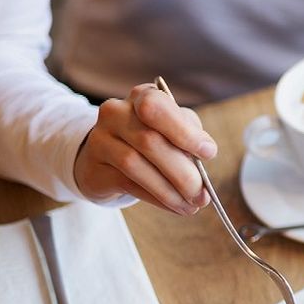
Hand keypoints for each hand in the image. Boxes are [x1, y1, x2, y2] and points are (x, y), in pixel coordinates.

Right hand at [73, 83, 215, 213]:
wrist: (107, 157)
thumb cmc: (151, 139)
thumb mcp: (173, 129)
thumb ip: (188, 137)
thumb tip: (204, 158)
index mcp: (142, 96)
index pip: (157, 107)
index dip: (184, 131)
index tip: (209, 153)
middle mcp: (116, 112)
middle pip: (149, 141)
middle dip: (182, 172)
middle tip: (203, 194)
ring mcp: (100, 139)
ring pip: (136, 165)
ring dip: (170, 190)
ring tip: (192, 205)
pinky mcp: (95, 168)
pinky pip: (129, 184)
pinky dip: (157, 198)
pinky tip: (174, 206)